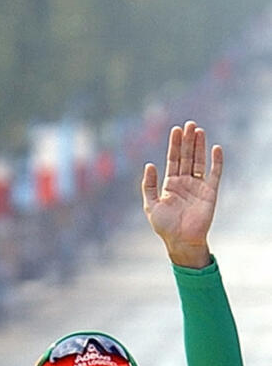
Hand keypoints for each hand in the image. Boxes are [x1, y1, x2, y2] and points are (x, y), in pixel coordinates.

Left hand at [141, 120, 220, 268]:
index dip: (174, 145)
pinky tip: (216, 148)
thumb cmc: (164, 225)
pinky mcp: (210, 192)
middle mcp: (185, 182)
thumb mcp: (150, 205)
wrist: (181, 240)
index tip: (176, 130)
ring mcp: (198, 186)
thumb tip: (149, 165)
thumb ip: (149, 186)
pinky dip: (216, 161)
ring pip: (199, 161)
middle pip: (187, 157)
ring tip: (199, 130)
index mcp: (170, 184)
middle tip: (190, 124)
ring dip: (200, 146)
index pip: (173, 160)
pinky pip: (214, 174)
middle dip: (188, 141)